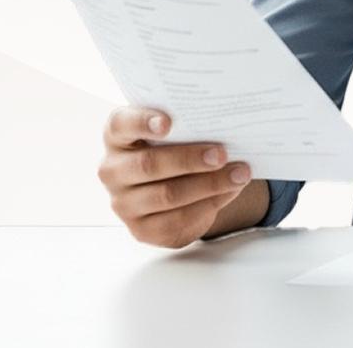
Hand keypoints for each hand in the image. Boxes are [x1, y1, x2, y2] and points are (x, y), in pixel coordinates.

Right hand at [98, 106, 253, 247]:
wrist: (175, 186)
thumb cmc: (176, 147)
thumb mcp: (176, 133)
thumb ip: (188, 125)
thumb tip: (225, 125)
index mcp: (118, 137)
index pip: (120, 124)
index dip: (142, 122)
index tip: (168, 122)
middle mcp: (113, 170)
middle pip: (148, 164)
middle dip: (189, 159)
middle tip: (222, 153)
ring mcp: (123, 203)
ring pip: (167, 195)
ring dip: (209, 184)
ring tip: (239, 174)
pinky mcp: (141, 230)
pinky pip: (177, 220)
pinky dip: (208, 205)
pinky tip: (229, 192)